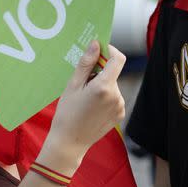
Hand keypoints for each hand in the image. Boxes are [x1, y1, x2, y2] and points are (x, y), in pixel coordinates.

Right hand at [41, 41, 125, 171]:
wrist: (70, 143)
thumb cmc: (67, 113)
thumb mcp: (72, 85)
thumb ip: (86, 63)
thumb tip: (96, 44)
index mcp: (104, 87)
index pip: (118, 59)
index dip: (110, 51)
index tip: (98, 51)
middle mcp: (116, 96)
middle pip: (113, 73)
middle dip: (100, 72)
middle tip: (82, 82)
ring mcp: (120, 106)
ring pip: (113, 85)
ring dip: (102, 85)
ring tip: (85, 98)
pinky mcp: (120, 114)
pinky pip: (114, 97)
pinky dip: (105, 97)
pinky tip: (92, 107)